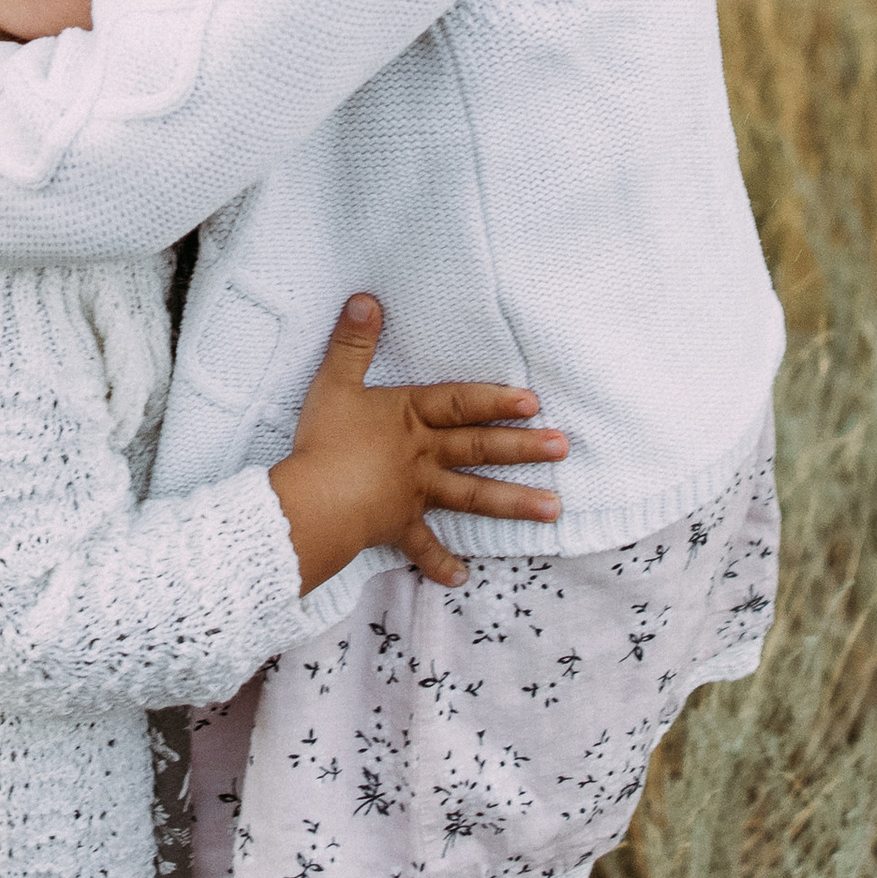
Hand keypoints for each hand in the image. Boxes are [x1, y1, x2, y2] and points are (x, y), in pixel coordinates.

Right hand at [268, 295, 563, 595]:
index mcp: (409, 418)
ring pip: (472, 496)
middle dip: (523, 448)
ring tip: (553, 511)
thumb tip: (366, 299)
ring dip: (513, 503)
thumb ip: (352, 342)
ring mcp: (415, 493)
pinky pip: (423, 546)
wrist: (313, 502)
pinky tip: (462, 578)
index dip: (495, 401)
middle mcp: (423, 455)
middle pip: (479, 449)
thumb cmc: (324, 441)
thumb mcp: (335, 384)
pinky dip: (441, 563)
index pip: (460, 404)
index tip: (533, 403)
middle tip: (564, 448)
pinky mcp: (398, 526)